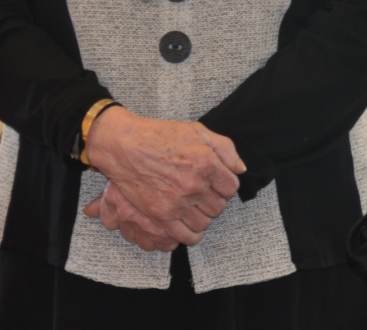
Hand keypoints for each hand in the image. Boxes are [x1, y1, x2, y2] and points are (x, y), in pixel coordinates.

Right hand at [84, 107, 244, 245]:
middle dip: (215, 201)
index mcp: (207, 162)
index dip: (225, 185)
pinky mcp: (161, 215)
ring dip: (204, 217)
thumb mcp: (198, 130)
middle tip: (204, 194)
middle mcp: (195, 185)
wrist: (126, 146)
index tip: (217, 184)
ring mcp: (178, 202)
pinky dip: (192, 235)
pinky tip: (190, 227)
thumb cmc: (161, 135)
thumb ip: (225, 148)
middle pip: (219, 207)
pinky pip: (186, 236)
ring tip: (196, 208)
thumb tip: (240, 169)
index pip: (231, 187)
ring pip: (205, 223)